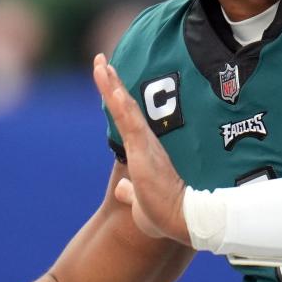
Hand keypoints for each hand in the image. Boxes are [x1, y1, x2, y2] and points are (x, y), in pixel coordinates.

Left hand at [93, 54, 190, 245]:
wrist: (180, 221)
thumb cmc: (162, 216)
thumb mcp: (139, 202)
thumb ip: (129, 192)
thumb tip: (120, 189)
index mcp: (145, 152)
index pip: (128, 119)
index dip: (118, 98)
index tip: (108, 76)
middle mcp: (146, 143)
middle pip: (126, 107)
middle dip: (112, 83)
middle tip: (100, 60)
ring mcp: (145, 145)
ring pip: (125, 109)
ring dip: (112, 86)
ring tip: (100, 64)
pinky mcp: (143, 151)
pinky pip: (129, 122)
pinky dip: (121, 104)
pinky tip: (113, 89)